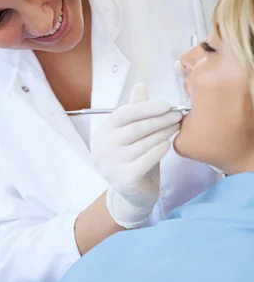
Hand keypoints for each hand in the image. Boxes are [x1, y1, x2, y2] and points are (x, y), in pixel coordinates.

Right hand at [92, 83, 181, 227]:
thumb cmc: (136, 159)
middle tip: (178, 114)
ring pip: (142, 143)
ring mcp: (111, 165)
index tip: (167, 104)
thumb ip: (136, 111)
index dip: (146, 108)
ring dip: (163, 133)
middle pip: (135, 128)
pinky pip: (145, 161)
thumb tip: (140, 86)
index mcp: (104, 133)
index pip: (123, 114)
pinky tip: (168, 144)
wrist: (134, 196)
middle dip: (160, 119)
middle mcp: (103, 148)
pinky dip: (158, 151)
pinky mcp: (124, 180)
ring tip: (177, 126)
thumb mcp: (134, 134)